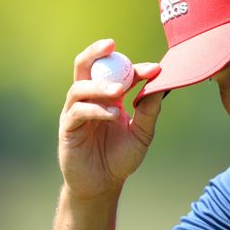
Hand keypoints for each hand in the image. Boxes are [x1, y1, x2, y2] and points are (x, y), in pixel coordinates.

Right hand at [58, 39, 162, 199]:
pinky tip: (114, 114)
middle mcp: (90, 98)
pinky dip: (97, 109)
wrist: (103, 184)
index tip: (155, 69)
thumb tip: (161, 85)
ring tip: (119, 92)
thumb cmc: (121, 157)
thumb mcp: (143, 133)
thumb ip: (149, 110)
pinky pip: (78, 111)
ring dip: (100, 85)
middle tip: (111, 45)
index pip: (118, 72)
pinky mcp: (68, 128)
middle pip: (85, 66)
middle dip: (96, 52)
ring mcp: (76, 111)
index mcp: (108, 96)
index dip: (136, 67)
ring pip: (80, 86)